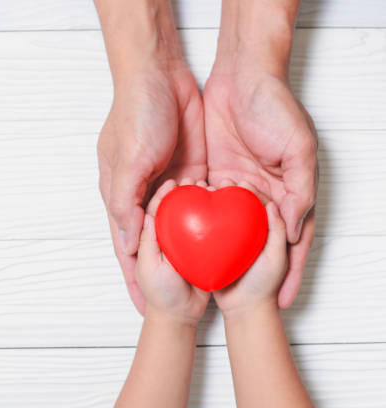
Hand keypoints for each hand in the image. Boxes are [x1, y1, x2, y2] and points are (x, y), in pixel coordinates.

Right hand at [99, 62, 205, 314]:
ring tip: (205, 282)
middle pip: (157, 245)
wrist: (162, 76)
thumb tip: (127, 243)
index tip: (144, 307)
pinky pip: (203, 206)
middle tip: (181, 304)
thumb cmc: (135, 114)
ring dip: (190, 253)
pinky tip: (222, 245)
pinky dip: (210, 226)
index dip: (135, 278)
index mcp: (123, 197)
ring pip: (181, 230)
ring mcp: (172, 186)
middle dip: (166, 274)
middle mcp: (146, 197)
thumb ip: (124, 203)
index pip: (128, 248)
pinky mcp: (194, 173)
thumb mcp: (126, 161)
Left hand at [203, 68, 316, 308]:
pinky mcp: (210, 175)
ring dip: (220, 256)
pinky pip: (204, 208)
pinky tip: (188, 250)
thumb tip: (294, 231)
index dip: (287, 271)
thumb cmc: (276, 107)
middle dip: (248, 272)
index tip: (280, 301)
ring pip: (228, 231)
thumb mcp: (298, 148)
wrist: (240, 75)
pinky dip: (198, 228)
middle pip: (255, 242)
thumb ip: (299, 191)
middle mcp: (260, 194)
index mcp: (286, 191)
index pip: (288, 240)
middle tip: (236, 301)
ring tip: (208, 285)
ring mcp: (234, 188)